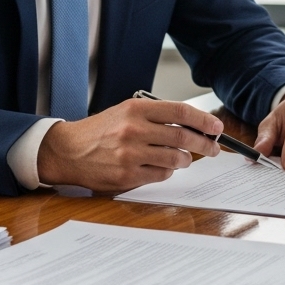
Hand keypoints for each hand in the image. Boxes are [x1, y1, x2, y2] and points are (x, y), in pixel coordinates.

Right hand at [37, 98, 222, 190]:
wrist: (68, 150)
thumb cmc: (101, 131)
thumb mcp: (126, 112)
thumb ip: (156, 117)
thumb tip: (193, 125)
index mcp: (136, 109)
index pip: (180, 111)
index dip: (203, 120)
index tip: (216, 127)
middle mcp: (134, 129)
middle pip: (183, 136)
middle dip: (204, 144)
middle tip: (213, 148)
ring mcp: (130, 154)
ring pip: (175, 159)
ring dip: (185, 160)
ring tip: (183, 159)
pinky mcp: (127, 175)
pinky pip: (161, 175)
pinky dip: (166, 172)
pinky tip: (160, 168)